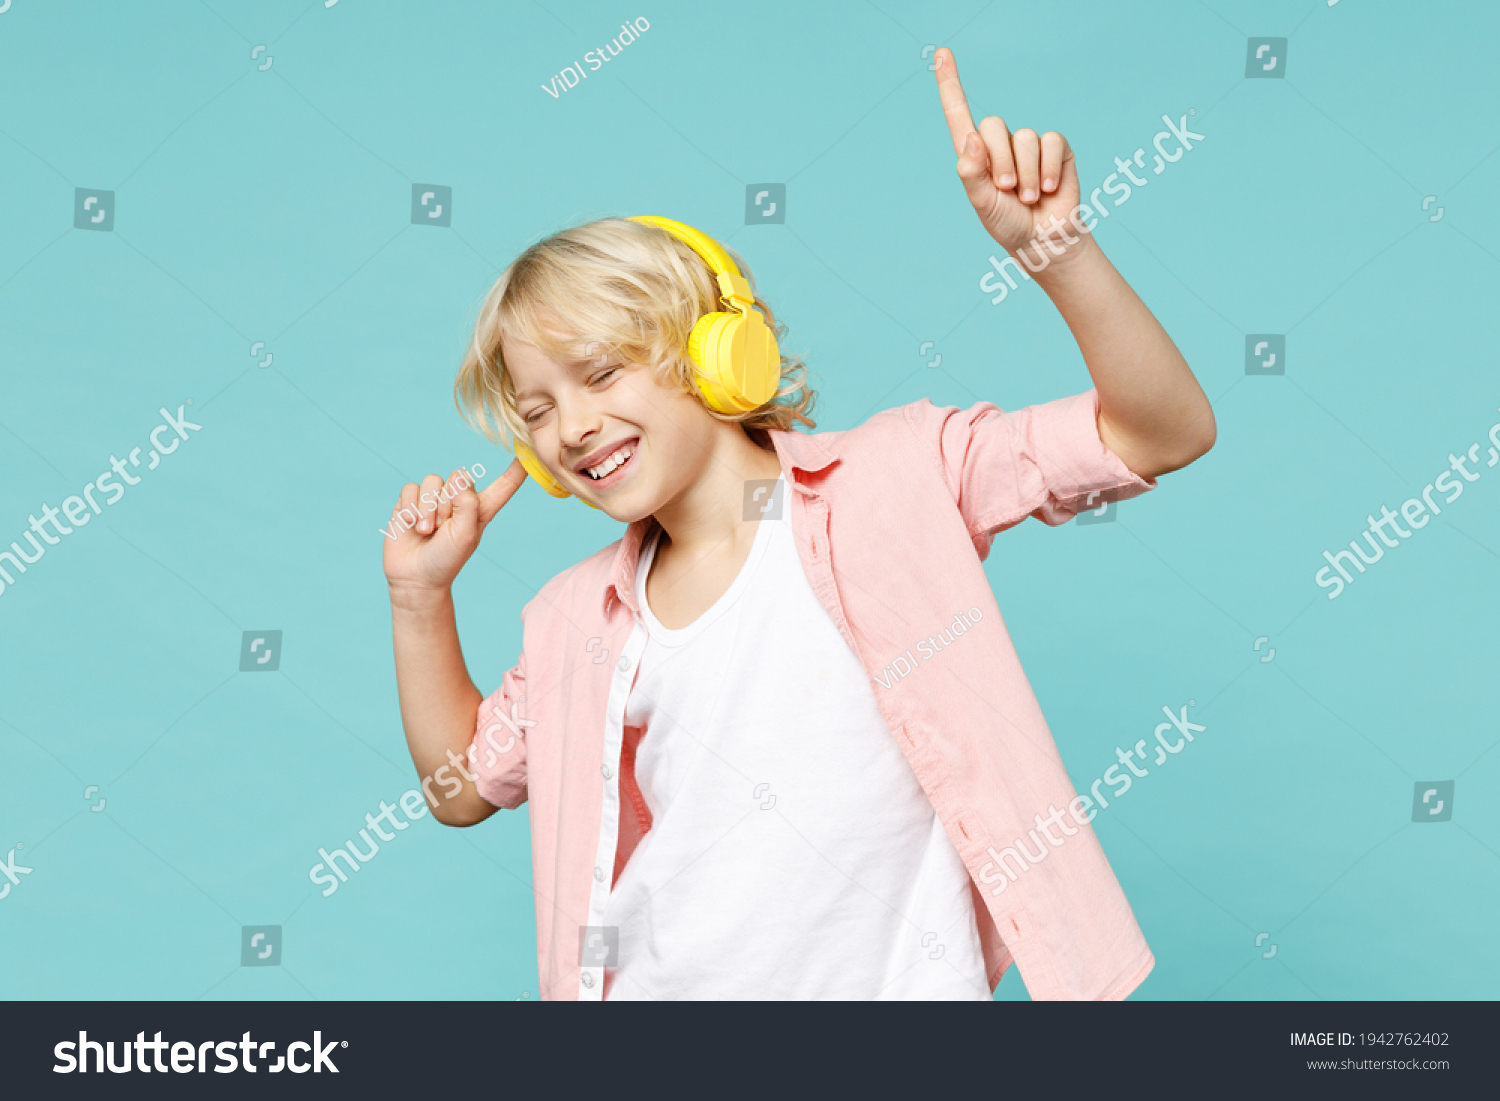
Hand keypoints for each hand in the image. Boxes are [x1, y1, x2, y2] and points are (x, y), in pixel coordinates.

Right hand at [382, 460, 525, 598]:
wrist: (415, 577)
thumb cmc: (446, 560)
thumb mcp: (465, 536)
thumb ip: (468, 506)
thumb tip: (460, 481)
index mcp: (481, 509)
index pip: (503, 486)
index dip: (516, 470)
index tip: (527, 452)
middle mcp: (459, 500)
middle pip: (458, 477)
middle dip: (447, 503)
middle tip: (442, 529)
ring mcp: (434, 499)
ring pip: (432, 482)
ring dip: (427, 509)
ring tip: (426, 531)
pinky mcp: (411, 501)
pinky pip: (411, 488)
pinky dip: (410, 508)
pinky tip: (410, 526)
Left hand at [933, 47, 1089, 262]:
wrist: (1044, 239)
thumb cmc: (1008, 224)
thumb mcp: (982, 204)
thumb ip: (972, 174)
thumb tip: (971, 138)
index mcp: (975, 155)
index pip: (959, 113)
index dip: (950, 84)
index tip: (940, 54)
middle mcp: (1001, 144)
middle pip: (992, 124)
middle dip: (1000, 161)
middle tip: (1006, 190)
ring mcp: (1029, 145)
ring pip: (1024, 137)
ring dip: (1026, 174)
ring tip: (1027, 197)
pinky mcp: (1056, 149)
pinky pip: (1051, 142)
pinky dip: (1048, 169)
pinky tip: (1048, 189)